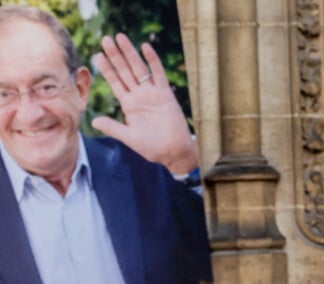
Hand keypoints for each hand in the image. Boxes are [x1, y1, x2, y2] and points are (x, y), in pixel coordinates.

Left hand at [91, 34, 197, 174]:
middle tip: (106, 39)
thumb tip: (93, 121)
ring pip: (139, 69)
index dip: (107, 69)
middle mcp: (140, 96)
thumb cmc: (153, 148)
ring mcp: (153, 94)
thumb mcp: (129, 137)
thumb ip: (112, 127)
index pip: (116, 83)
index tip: (97, 55)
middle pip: (125, 72)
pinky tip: (145, 48)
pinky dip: (153, 61)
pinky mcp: (166, 94)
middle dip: (115, 56)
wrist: (174, 152)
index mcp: (129, 105)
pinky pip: (159, 74)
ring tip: (120, 37)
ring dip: (130, 53)